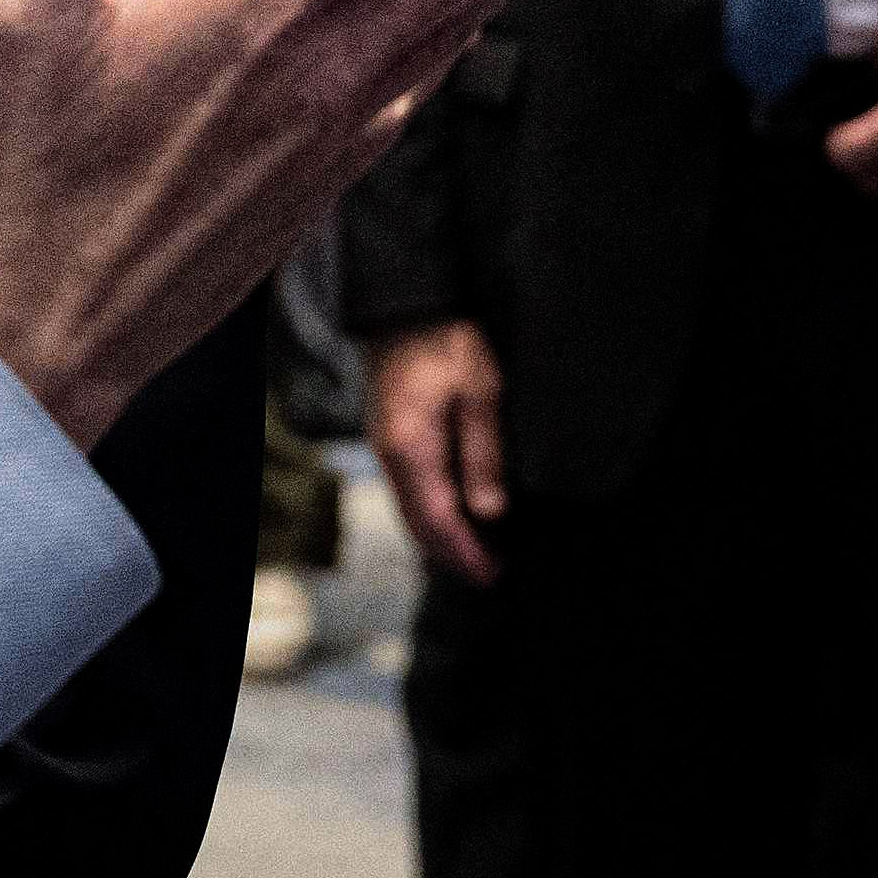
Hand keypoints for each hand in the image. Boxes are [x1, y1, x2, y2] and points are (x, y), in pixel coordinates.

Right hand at [0, 0, 651, 447]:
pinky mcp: (312, 184)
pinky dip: (465, 28)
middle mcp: (318, 66)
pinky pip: (418, 82)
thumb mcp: (10, 8)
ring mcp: (326, 132)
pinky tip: (471, 20)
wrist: (24, 351)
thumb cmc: (5, 180)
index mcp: (257, 3)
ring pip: (456, 15)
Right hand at [370, 322, 509, 586]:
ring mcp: (384, 443)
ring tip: (476, 552)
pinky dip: (429, 511)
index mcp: (411, 447)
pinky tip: (454, 512)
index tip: (492, 574)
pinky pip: (406, 488)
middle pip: (416, 523)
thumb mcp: (480, 393)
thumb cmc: (449, 341)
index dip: (465, 552)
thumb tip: (490, 513)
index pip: (437, 519)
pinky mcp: (389, 432)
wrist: (407, 302)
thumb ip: (483, 454)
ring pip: (408, 508)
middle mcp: (389, 453)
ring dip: (440, 535)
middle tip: (488, 574)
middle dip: (451, 554)